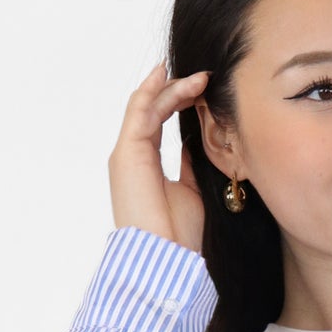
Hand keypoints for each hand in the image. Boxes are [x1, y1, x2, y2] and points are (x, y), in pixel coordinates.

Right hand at [108, 62, 209, 253]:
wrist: (166, 256)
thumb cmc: (180, 233)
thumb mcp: (192, 189)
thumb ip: (191, 164)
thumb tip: (199, 142)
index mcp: (146, 165)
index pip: (159, 123)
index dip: (179, 103)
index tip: (203, 91)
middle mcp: (132, 156)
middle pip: (152, 110)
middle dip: (177, 90)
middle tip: (204, 78)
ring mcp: (127, 153)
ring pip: (146, 106)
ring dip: (172, 87)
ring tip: (199, 77)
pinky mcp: (127, 152)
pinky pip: (139, 112)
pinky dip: (153, 91)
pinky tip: (168, 75)